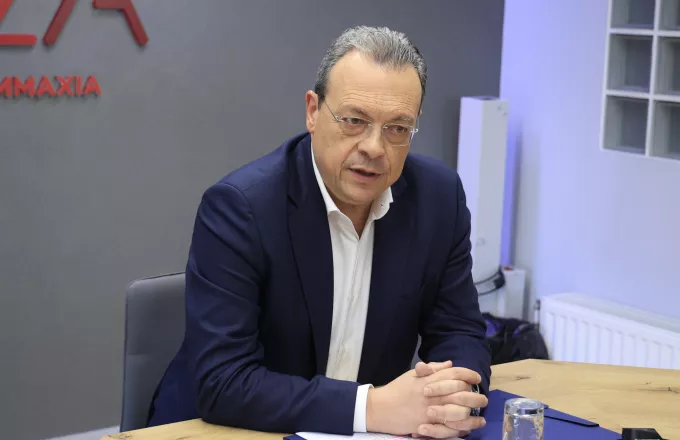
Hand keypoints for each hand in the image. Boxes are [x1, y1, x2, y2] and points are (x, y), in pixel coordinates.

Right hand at [366, 366, 485, 437]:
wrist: (380, 408)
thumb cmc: (396, 389)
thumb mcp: (412, 375)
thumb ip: (432, 369)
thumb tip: (450, 364)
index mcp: (428, 379)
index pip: (454, 373)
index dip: (468, 374)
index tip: (476, 378)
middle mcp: (432, 393)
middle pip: (461, 392)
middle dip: (475, 395)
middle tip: (483, 397)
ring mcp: (430, 410)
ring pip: (459, 411)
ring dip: (473, 412)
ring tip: (481, 413)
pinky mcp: (428, 425)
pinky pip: (450, 426)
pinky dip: (463, 426)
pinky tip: (472, 425)